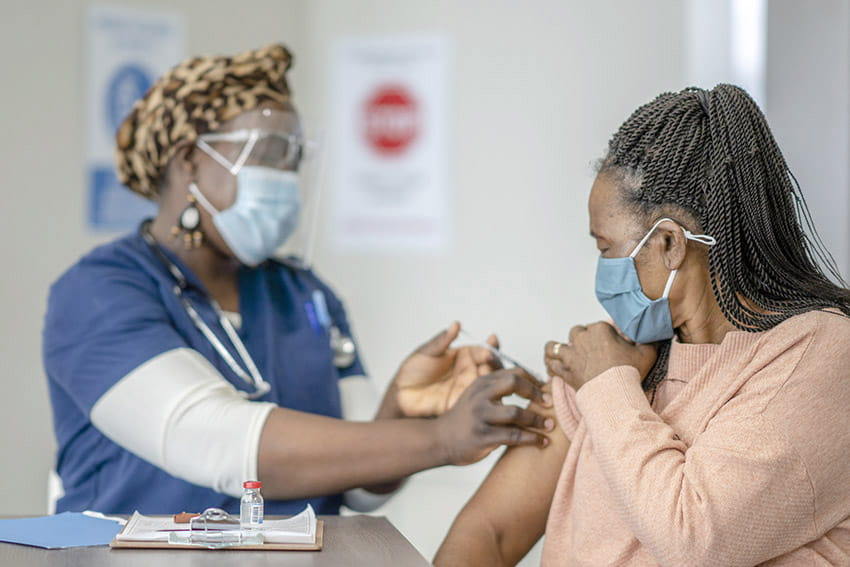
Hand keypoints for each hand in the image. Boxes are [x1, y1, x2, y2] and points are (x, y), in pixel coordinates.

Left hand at [394, 322, 501, 416]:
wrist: (401, 395)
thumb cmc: (412, 371)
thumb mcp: (427, 352)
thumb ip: (442, 341)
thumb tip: (456, 324)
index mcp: (463, 356)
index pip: (483, 350)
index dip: (489, 347)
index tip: (491, 344)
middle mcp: (470, 371)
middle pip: (492, 367)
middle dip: (495, 363)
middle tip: (490, 360)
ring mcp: (468, 388)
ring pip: (490, 385)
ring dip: (494, 380)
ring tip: (485, 374)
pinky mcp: (464, 404)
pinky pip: (480, 402)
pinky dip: (488, 399)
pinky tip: (486, 395)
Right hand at [434, 369, 553, 465]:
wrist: (440, 439)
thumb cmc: (467, 417)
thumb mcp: (477, 394)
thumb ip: (498, 385)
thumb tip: (530, 379)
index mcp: (482, 383)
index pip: (514, 372)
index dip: (534, 380)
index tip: (546, 391)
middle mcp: (480, 395)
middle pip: (514, 383)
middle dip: (535, 393)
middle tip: (550, 404)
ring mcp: (480, 416)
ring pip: (515, 412)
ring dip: (536, 419)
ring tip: (549, 425)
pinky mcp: (482, 436)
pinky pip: (512, 436)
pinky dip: (531, 438)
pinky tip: (541, 442)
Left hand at [543, 321, 656, 390]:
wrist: (615, 392)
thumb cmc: (630, 372)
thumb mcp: (646, 352)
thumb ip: (647, 340)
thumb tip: (652, 333)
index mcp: (599, 329)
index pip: (597, 326)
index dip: (602, 335)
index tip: (608, 345)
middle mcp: (581, 338)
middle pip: (576, 333)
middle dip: (580, 340)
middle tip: (588, 351)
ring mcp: (570, 355)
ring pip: (554, 346)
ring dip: (557, 350)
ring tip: (561, 354)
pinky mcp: (563, 370)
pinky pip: (550, 364)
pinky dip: (550, 365)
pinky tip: (552, 366)